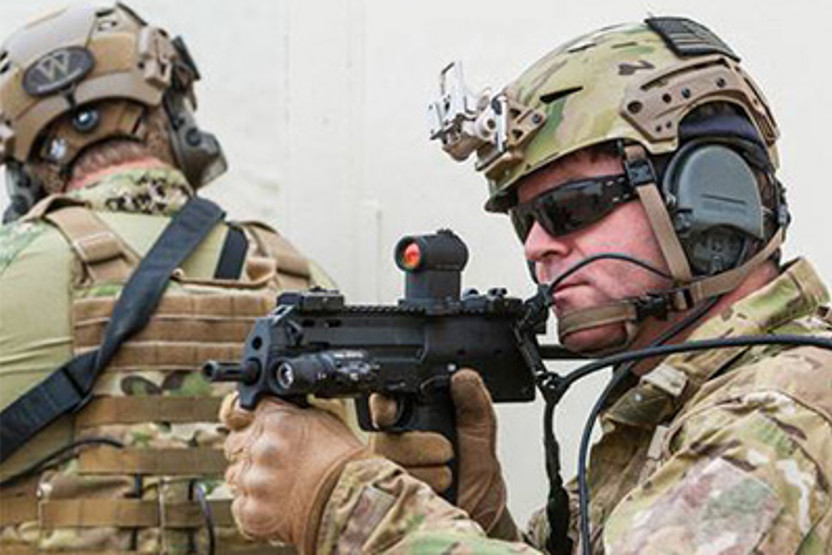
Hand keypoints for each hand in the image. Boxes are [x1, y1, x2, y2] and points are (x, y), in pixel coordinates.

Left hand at [221, 393, 368, 552]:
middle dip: (250, 452)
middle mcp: (260, 448)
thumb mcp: (320, 418)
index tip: (241, 423)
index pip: (236, 411)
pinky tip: (280, 503)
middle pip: (234, 445)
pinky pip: (241, 505)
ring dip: (254, 481)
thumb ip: (286, 411)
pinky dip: (257, 506)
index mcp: (276, 420)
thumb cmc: (343, 462)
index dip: (240, 418)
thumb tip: (265, 405)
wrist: (354, 503)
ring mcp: (254, 481)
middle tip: (277, 463)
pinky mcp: (251, 512)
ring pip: (236, 476)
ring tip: (284, 485)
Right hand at [369, 369, 516, 537]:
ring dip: (425, 474)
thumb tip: (465, 377)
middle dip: (417, 446)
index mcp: (409, 421)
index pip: (382, 404)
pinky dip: (420, 496)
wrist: (481, 519)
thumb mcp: (482, 436)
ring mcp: (384, 476)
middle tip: (446, 452)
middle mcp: (390, 447)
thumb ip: (475, 405)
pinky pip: (393, 496)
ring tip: (447, 477)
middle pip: (385, 440)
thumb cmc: (476, 477)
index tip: (390, 412)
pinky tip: (435, 496)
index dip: (382, 406)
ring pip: (389, 469)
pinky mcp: (386, 503)